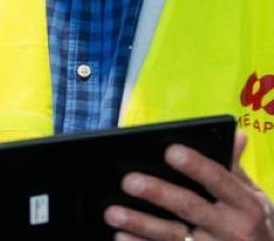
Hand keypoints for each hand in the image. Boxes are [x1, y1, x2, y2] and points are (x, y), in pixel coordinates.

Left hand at [104, 131, 273, 239]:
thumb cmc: (249, 223)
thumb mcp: (252, 197)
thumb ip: (235, 168)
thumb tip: (236, 134)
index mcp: (246, 206)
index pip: (219, 180)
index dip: (196, 166)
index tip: (170, 150)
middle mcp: (231, 229)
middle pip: (190, 207)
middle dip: (158, 193)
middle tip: (128, 181)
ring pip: (172, 236)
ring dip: (141, 224)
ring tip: (112, 213)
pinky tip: (120, 236)